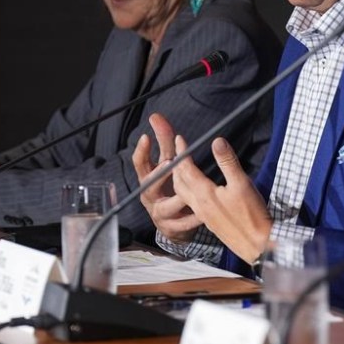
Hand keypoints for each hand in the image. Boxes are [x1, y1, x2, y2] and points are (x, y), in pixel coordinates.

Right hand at [132, 113, 201, 242]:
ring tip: (188, 192)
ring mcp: (159, 212)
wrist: (174, 223)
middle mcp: (150, 195)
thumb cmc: (170, 186)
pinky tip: (203, 214)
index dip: (141, 151)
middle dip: (160, 174)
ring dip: (178, 198)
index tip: (146, 137)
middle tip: (170, 163)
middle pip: (151, 184)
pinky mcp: (171, 228)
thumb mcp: (167, 165)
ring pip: (167, 205)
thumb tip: (156, 116)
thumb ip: (164, 142)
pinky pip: (182, 224)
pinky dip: (193, 219)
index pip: (140, 164)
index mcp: (148, 179)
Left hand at [171, 133, 271, 262]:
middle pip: (180, 182)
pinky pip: (190, 202)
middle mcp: (199, 204)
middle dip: (176, 165)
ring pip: (183, 193)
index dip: (181, 152)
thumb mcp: (242, 184)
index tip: (179, 139)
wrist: (256, 244)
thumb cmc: (251, 214)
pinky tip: (197, 189)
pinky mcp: (209, 221)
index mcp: (204, 194)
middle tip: (178, 151)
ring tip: (182, 168)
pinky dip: (187, 190)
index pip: (186, 169)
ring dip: (179, 179)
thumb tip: (217, 141)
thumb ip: (228, 162)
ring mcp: (203, 214)